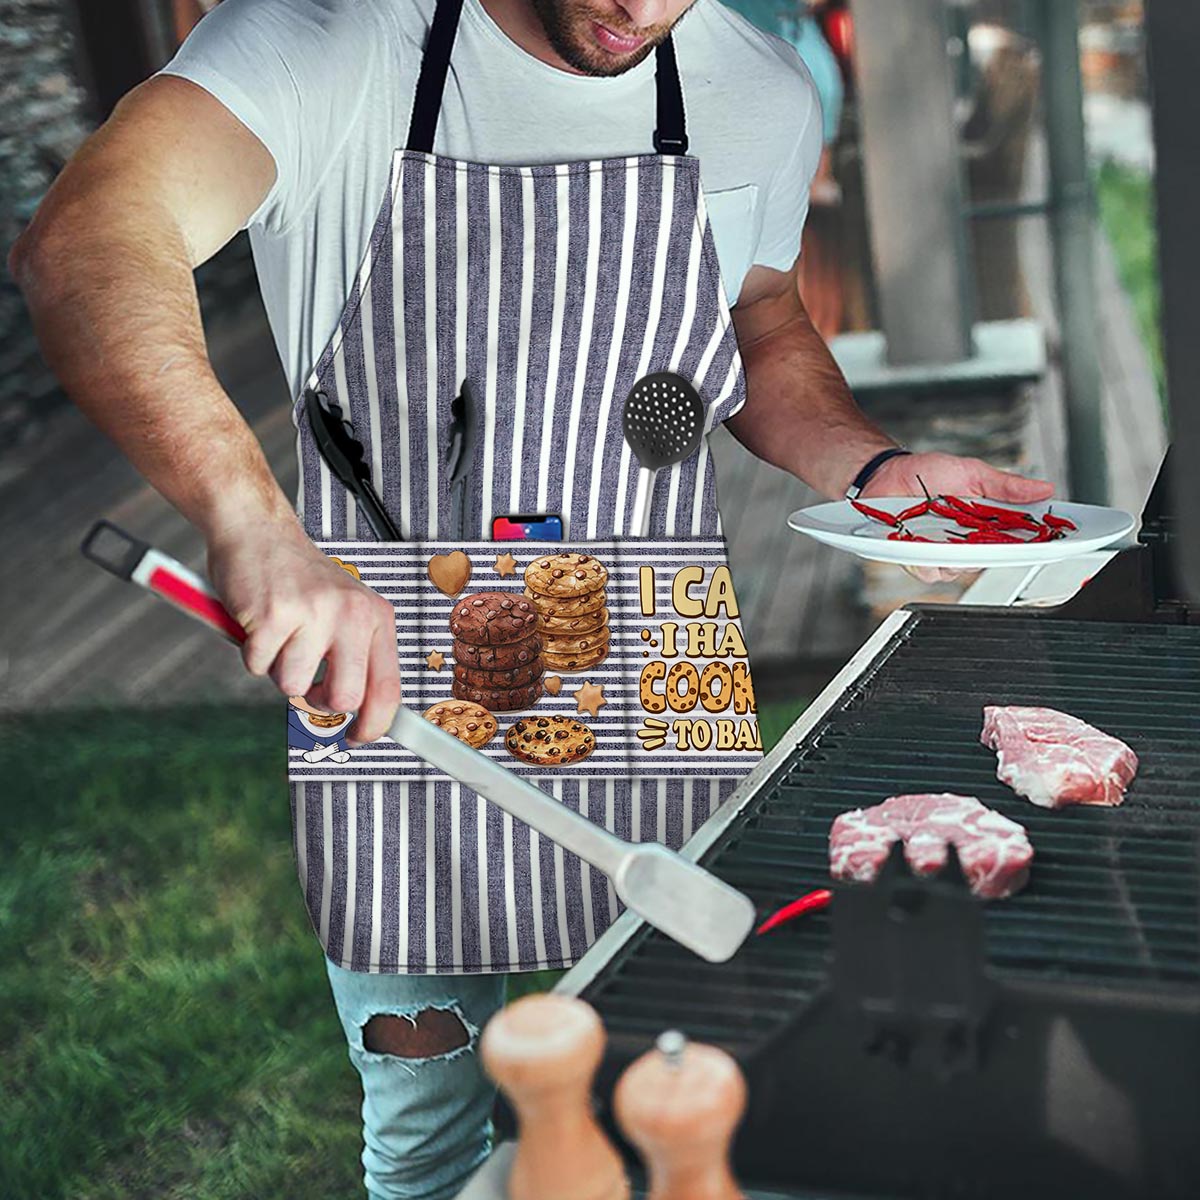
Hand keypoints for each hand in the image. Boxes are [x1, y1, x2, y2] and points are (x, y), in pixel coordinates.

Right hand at [207, 520, 400, 743]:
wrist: (258, 531)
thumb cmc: (300, 580)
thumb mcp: (346, 611)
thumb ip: (357, 657)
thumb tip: (365, 715)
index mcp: (376, 617)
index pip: (388, 688)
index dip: (375, 724)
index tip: (360, 737)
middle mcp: (352, 614)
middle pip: (344, 698)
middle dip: (318, 700)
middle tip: (306, 678)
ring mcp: (314, 613)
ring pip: (293, 686)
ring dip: (279, 669)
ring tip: (280, 635)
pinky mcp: (274, 614)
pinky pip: (258, 667)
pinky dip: (252, 653)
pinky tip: (259, 623)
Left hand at [862, 451, 1054, 583]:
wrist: (888, 474)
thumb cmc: (928, 473)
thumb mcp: (973, 473)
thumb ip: (1006, 486)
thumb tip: (1044, 489)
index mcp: (986, 524)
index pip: (1019, 541)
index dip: (1038, 544)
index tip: (1056, 541)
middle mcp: (967, 543)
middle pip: (993, 560)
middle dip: (995, 550)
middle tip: (990, 533)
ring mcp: (943, 554)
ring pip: (962, 570)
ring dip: (957, 554)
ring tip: (948, 531)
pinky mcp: (918, 560)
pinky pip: (931, 572)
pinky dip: (929, 559)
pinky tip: (924, 542)